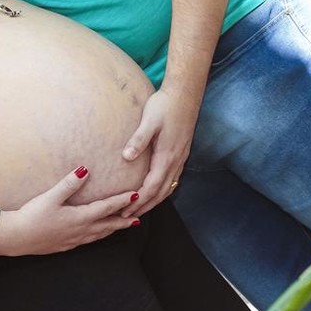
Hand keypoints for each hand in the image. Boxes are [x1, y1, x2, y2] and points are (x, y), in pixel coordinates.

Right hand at [0, 167, 139, 256]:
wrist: (16, 238)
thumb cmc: (32, 216)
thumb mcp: (50, 197)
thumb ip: (69, 183)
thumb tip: (85, 169)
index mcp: (79, 218)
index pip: (106, 208)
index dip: (122, 201)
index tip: (135, 195)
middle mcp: (80, 231)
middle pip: (107, 225)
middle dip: (123, 221)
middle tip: (138, 218)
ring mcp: (73, 240)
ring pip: (98, 235)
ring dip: (111, 229)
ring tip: (122, 226)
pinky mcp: (65, 245)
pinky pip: (88, 240)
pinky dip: (98, 236)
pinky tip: (94, 234)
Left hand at [120, 88, 200, 217]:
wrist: (185, 94)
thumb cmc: (165, 105)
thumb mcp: (149, 121)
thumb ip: (139, 139)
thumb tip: (127, 157)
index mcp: (167, 156)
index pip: (152, 187)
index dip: (138, 201)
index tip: (125, 211)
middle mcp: (176, 161)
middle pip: (161, 193)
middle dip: (145, 206)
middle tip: (128, 217)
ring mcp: (180, 158)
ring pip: (168, 187)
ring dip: (154, 200)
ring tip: (139, 208)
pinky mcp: (181, 153)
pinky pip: (172, 179)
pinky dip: (162, 190)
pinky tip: (155, 189)